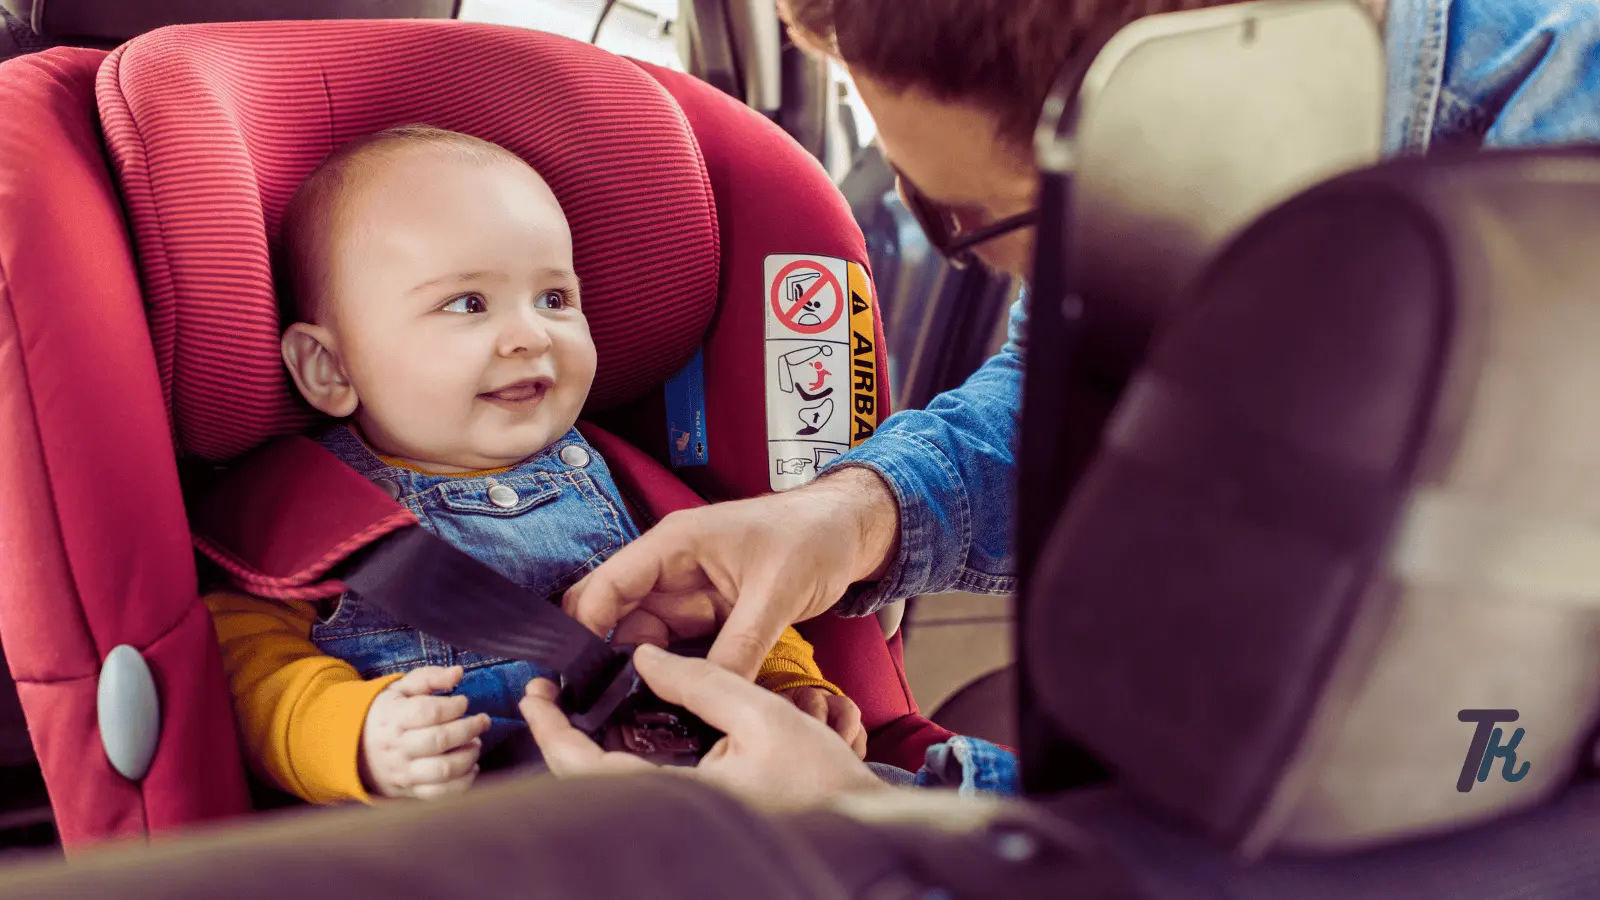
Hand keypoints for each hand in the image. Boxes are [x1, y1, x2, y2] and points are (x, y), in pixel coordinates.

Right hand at [360, 666, 490, 799]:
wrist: (355, 750)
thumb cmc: (387, 715)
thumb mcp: (400, 690)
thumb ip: (429, 678)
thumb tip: (458, 673)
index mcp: (393, 718)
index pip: (428, 712)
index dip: (453, 706)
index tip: (463, 702)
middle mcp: (397, 747)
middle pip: (440, 740)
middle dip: (469, 729)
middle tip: (482, 721)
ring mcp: (404, 772)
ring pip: (443, 769)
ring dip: (469, 756)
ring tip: (476, 743)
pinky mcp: (410, 791)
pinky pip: (440, 793)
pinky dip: (463, 782)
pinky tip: (471, 766)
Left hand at [520, 645, 889, 807]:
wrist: (858, 821)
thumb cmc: (821, 777)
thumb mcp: (762, 713)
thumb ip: (701, 680)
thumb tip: (645, 657)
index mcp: (682, 797)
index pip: (588, 769)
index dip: (553, 731)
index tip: (535, 695)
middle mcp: (674, 815)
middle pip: (589, 784)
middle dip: (559, 738)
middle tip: (545, 696)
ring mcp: (683, 819)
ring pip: (611, 787)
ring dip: (585, 749)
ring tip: (575, 705)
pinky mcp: (696, 817)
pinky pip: (638, 790)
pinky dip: (618, 759)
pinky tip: (620, 729)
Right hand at [563, 467, 900, 677]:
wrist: (849, 531)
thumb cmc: (812, 538)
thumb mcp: (776, 594)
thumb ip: (740, 647)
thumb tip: (709, 695)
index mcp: (674, 545)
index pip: (607, 586)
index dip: (586, 630)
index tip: (578, 680)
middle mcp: (670, 569)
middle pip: (614, 616)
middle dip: (603, 659)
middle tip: (599, 709)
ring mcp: (687, 593)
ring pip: (642, 639)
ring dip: (636, 672)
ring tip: (629, 716)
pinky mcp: (707, 615)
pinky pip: (675, 648)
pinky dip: (668, 673)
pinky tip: (665, 704)